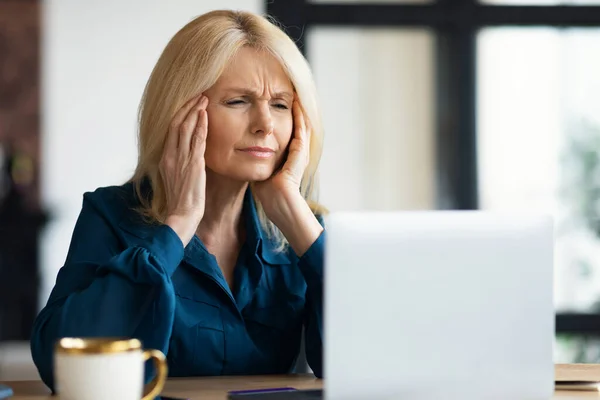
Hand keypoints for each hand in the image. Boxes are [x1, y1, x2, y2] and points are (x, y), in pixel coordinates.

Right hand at [160, 94, 208, 245]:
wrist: (181, 216)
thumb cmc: (182, 202)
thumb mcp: (176, 179)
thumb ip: (179, 165)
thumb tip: (189, 156)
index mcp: (165, 159)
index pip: (170, 130)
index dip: (180, 114)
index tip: (189, 104)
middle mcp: (170, 156)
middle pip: (176, 124)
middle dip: (187, 107)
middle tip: (198, 94)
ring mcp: (181, 159)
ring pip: (185, 128)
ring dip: (195, 111)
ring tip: (203, 98)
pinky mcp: (193, 165)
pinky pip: (197, 140)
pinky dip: (201, 126)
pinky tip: (205, 115)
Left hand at [254, 98, 321, 255]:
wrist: (278, 204)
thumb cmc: (267, 193)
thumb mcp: (259, 169)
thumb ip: (254, 158)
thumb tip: (241, 150)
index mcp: (287, 154)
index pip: (285, 130)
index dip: (281, 115)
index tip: (274, 101)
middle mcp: (296, 152)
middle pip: (296, 124)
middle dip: (292, 108)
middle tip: (288, 90)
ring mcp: (300, 153)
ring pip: (302, 125)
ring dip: (298, 109)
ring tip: (294, 92)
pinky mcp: (300, 154)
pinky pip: (301, 131)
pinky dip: (299, 118)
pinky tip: (295, 105)